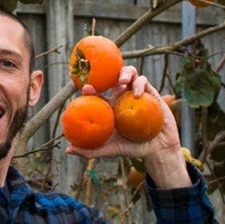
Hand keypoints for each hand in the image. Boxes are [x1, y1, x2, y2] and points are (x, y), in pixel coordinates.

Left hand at [67, 67, 190, 188]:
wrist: (157, 149)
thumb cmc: (132, 149)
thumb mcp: (110, 150)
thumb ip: (91, 151)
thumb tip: (68, 150)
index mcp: (110, 106)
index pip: (98, 93)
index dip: (90, 88)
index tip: (86, 89)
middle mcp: (121, 97)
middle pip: (112, 77)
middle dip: (107, 73)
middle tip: (103, 81)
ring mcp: (136, 93)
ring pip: (129, 73)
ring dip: (125, 72)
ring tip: (122, 81)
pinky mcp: (151, 93)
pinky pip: (143, 82)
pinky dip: (139, 84)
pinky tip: (137, 94)